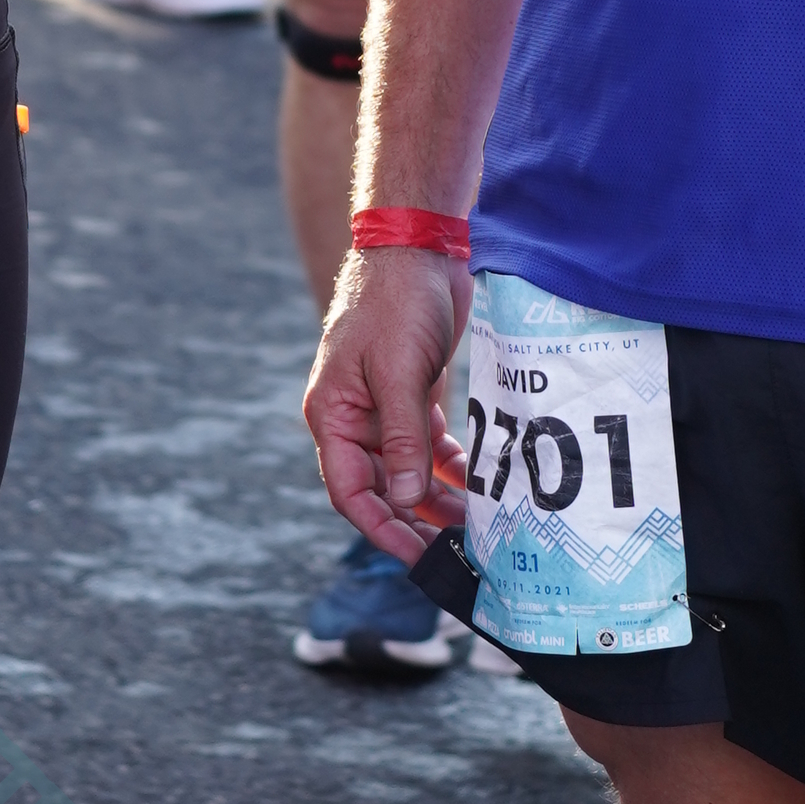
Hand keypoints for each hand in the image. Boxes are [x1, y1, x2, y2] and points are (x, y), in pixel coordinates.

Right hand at [304, 248, 470, 564]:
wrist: (418, 246)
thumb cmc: (395, 302)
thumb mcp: (397, 371)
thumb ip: (402, 436)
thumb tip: (407, 497)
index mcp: (332, 413)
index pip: (350, 490)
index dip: (381, 527)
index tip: (416, 557)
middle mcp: (353, 417)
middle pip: (379, 487)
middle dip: (413, 520)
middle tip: (453, 552)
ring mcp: (383, 406)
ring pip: (406, 469)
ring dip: (434, 497)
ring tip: (471, 526)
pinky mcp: (412, 393)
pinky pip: (425, 444)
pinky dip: (446, 465)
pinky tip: (473, 485)